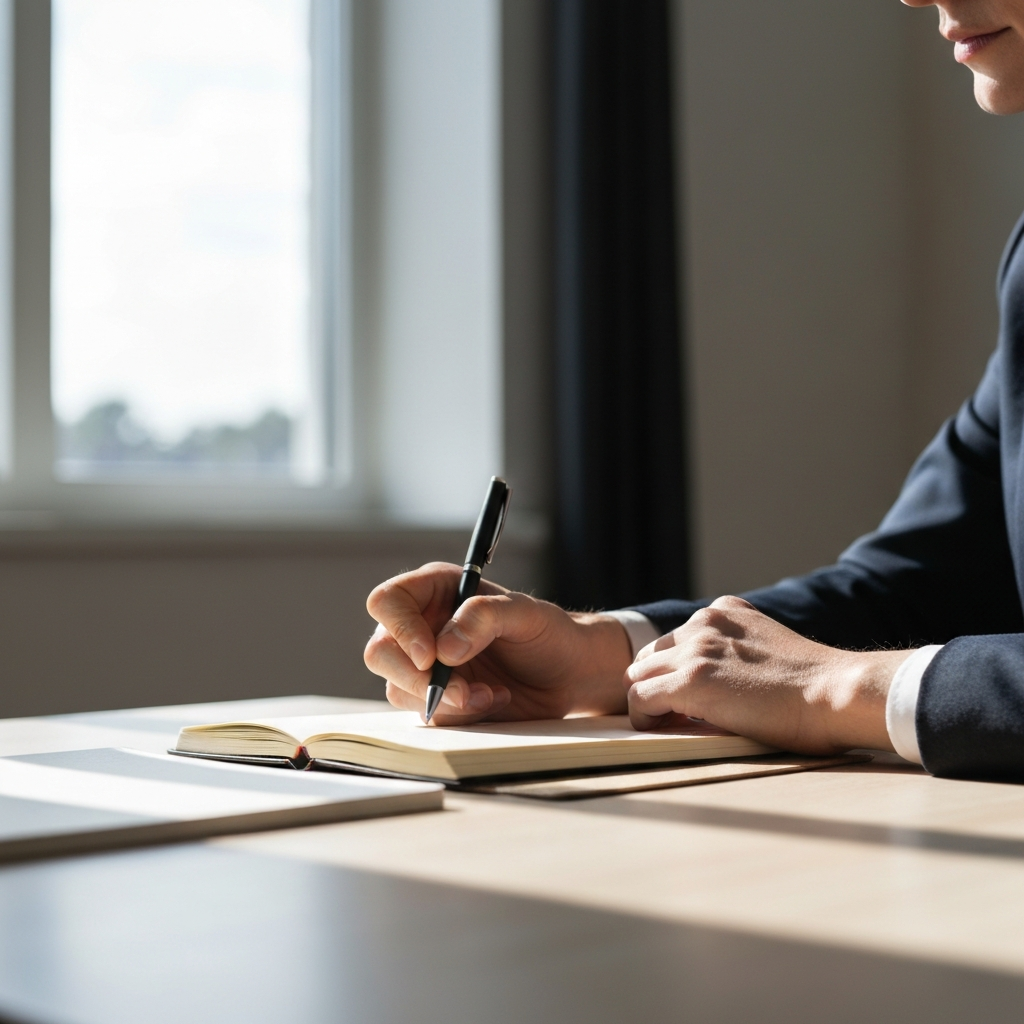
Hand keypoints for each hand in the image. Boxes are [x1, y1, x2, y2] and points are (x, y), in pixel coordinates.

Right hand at [364, 562, 631, 724]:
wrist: (567, 673)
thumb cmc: (547, 632)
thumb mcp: (525, 614)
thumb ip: (484, 617)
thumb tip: (443, 649)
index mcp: (435, 590)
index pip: (388, 601)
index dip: (400, 629)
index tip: (430, 657)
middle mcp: (422, 626)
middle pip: (380, 652)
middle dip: (416, 678)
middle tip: (462, 691)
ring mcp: (425, 665)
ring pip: (398, 688)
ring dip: (446, 700)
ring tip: (492, 693)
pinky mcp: (436, 698)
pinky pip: (427, 714)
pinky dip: (460, 714)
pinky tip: (494, 700)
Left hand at [624, 596, 912, 752]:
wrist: (836, 694)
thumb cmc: (815, 688)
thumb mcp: (767, 649)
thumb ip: (736, 653)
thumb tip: (715, 686)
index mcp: (724, 612)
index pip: (675, 640)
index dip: (675, 671)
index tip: (689, 700)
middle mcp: (704, 623)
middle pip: (651, 655)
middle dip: (657, 683)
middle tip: (675, 715)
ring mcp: (694, 650)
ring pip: (639, 676)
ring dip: (651, 701)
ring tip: (673, 725)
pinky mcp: (689, 681)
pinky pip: (640, 700)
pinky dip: (646, 718)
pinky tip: (667, 731)